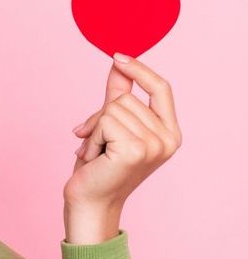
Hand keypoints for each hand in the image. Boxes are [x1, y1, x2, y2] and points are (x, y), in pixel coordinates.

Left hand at [65, 52, 181, 211]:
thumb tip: (118, 62)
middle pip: (127, 97)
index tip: (117, 56)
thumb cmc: (99, 168)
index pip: (161, 88)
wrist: (90, 202)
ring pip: (113, 108)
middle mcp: (167, 139)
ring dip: (94, 131)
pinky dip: (91, 138)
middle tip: (95, 145)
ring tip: (95, 154)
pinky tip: (93, 158)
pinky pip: (104, 121)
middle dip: (101, 117)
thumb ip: (117, 95)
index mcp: (169, 133)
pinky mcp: (135, 149)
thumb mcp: (111, 126)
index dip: (140, 70)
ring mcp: (154, 145)